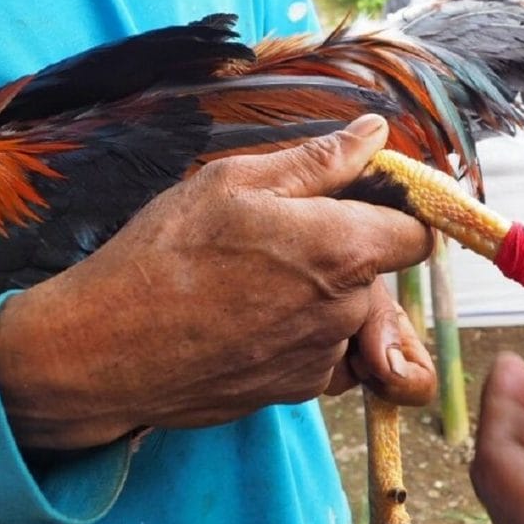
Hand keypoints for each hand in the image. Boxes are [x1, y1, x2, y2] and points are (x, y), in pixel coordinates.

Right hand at [0, 115, 432, 449]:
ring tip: (255, 283)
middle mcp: (348, 310)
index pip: (418, 234)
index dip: (398, 214)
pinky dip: (303, 337)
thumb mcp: (235, 182)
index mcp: (345, 249)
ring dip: (323, 299)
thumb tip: (375, 133)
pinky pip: (325, 355)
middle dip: (348, 254)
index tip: (364, 204)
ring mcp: (324, 356)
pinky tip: (251, 320)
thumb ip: (320, 160)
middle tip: (281, 241)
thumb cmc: (165, 254)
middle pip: (380, 274)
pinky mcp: (299, 391)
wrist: (105, 350)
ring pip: (351, 316)